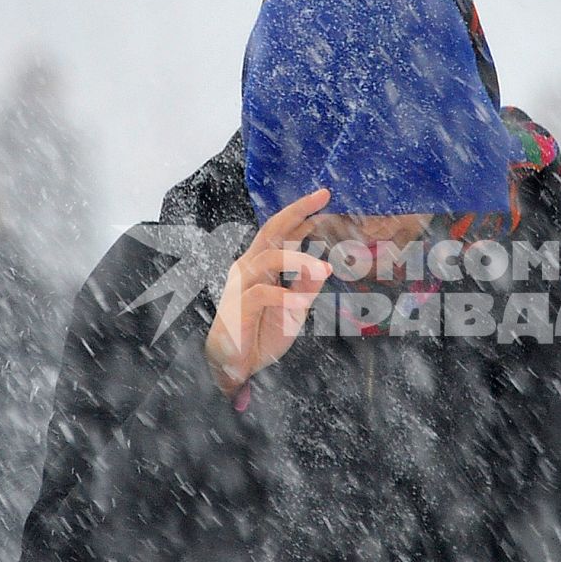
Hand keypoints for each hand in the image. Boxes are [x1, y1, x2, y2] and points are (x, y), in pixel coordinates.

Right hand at [204, 187, 333, 397]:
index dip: (302, 214)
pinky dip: (285, 297)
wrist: (234, 364)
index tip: (324, 197)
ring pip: (269, 257)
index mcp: (262, 264)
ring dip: (299, 261)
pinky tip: (301, 304)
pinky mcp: (238, 306)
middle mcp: (249, 267)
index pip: (281, 231)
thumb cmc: (260, 333)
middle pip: (271, 229)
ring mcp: (242, 284)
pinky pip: (262, 293)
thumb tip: (326, 268)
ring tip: (323, 271)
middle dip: (297, 211)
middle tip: (322, 196)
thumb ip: (306, 288)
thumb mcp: (294, 309)